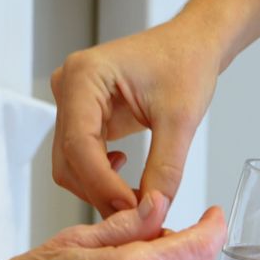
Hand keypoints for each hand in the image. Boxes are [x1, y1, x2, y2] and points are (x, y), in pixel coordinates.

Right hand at [49, 16, 222, 216]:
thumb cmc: (186, 63)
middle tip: (140, 215)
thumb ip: (165, 168)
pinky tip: (127, 177)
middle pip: (68, 159)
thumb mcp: (181, 118)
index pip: (79, 144)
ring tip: (138, 200)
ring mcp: (70, 103)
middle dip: (102, 192)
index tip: (133, 211)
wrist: (191, 45)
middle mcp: (67, 87)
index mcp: (84, 76)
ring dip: (100, 189)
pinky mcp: (80, 117)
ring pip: (70, 165)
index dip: (103, 185)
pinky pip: (80, 159)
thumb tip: (153, 210)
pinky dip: (102, 178)